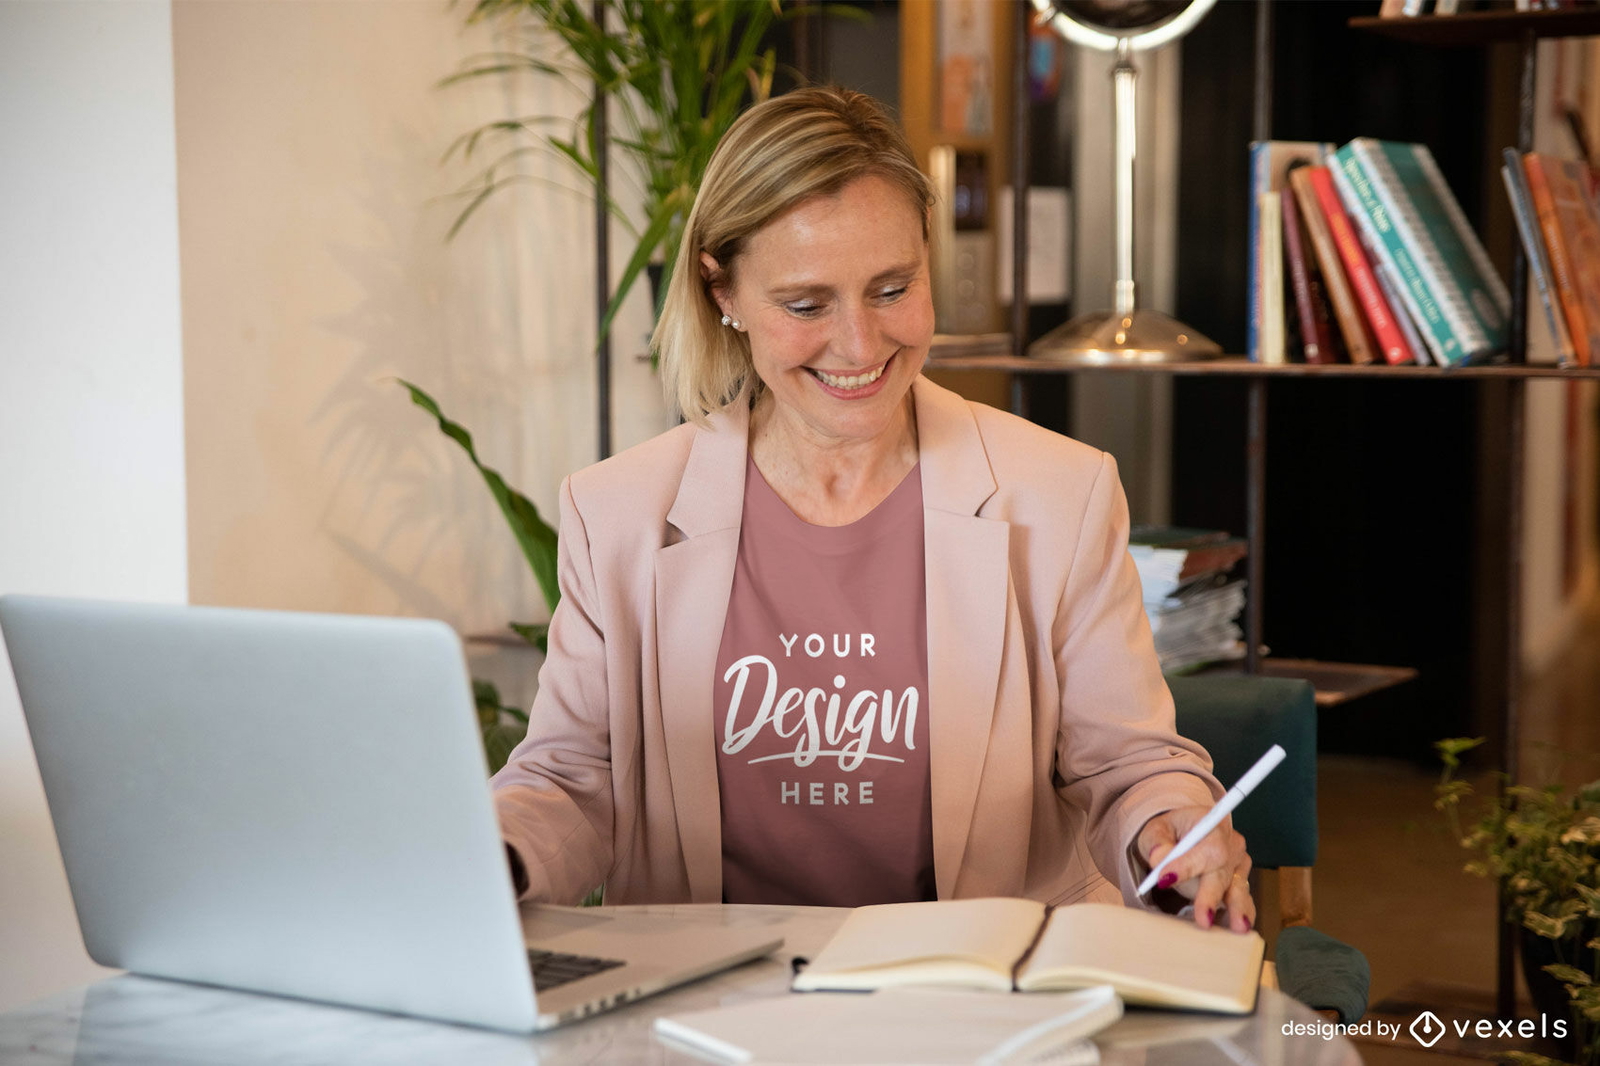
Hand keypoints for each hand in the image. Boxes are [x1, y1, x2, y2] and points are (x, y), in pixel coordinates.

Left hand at [1136, 807, 1253, 932]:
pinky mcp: (1239, 880)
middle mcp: (1231, 842)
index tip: (1167, 879)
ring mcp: (1238, 863)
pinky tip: (1242, 925)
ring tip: (1237, 926)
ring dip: (1236, 907)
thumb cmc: (1170, 831)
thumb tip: (1160, 859)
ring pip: (1236, 887)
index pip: (1207, 846)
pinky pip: (1243, 898)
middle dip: (1211, 895)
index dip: (1188, 865)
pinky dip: (1241, 912)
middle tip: (1203, 918)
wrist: (1183, 834)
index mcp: (1212, 823)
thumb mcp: (1155, 830)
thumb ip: (1156, 843)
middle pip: (1223, 871)